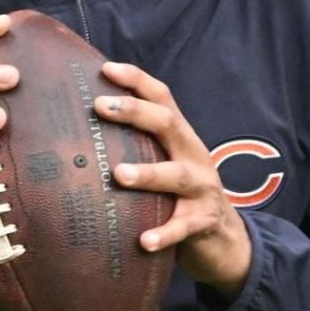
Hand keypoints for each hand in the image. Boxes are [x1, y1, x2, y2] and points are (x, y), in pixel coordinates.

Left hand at [93, 62, 252, 297]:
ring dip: (148, 173)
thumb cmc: (180, 196)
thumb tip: (82, 129)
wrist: (227, 239)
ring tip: (119, 174)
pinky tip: (144, 241)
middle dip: (135, 112)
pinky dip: (165, 233)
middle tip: (100, 107)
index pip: (162, 98)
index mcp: (181, 138)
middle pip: (168, 125)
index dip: (136, 80)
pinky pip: (184, 227)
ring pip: (177, 176)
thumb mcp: (167, 163)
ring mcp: (202, 188)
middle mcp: (194, 156)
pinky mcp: (204, 221)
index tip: (105, 69)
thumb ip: (139, 145)